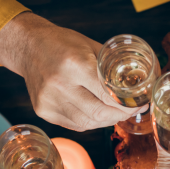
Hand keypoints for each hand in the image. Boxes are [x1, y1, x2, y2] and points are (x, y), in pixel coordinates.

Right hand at [0, 12, 142, 130]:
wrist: (28, 46)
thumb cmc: (63, 44)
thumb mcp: (92, 46)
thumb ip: (113, 66)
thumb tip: (140, 83)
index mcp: (74, 65)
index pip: (107, 94)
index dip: (127, 104)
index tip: (138, 104)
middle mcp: (59, 85)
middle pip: (98, 112)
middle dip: (120, 115)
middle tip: (131, 111)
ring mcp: (49, 101)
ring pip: (87, 123)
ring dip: (106, 121)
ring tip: (117, 114)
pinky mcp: (43, 111)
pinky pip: (75, 124)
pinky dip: (91, 122)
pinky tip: (98, 114)